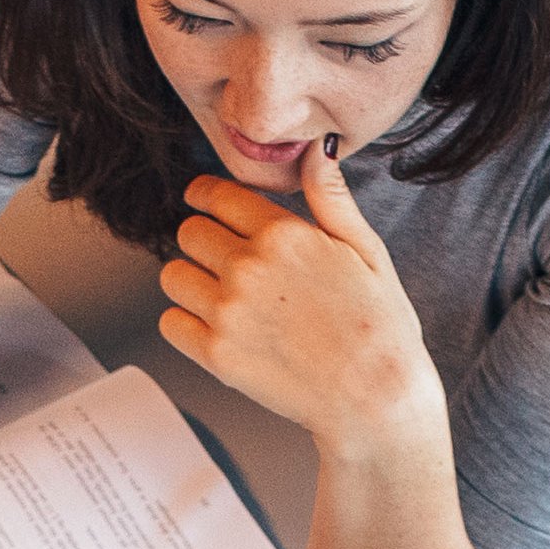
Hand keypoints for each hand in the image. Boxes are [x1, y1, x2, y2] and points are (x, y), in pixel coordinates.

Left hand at [160, 138, 436, 437]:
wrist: (377, 399)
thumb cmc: (379, 326)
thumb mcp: (366, 250)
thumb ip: (330, 198)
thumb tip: (318, 149)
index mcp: (285, 234)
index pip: (216, 196)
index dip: (206, 197)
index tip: (203, 203)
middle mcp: (249, 268)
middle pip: (188, 233)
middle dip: (204, 242)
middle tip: (229, 263)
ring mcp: (229, 313)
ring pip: (172, 275)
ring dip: (191, 282)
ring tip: (225, 299)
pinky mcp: (216, 355)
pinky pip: (171, 323)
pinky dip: (187, 324)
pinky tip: (220, 329)